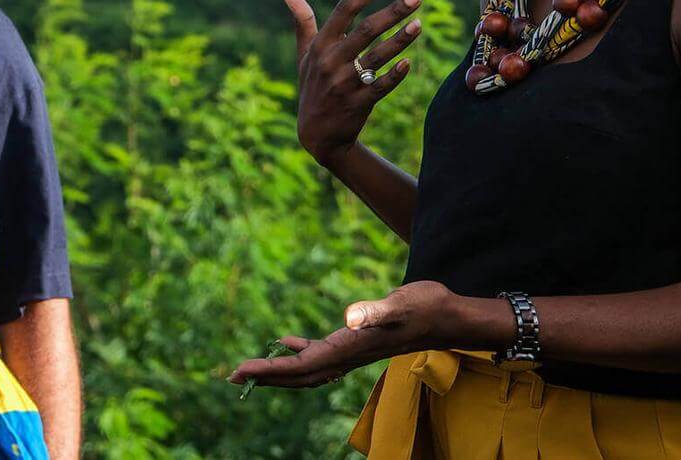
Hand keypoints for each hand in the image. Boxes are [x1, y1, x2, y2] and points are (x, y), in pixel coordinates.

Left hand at [227, 281, 457, 388]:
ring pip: (307, 370)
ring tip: (250, 369)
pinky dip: (297, 353)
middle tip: (233, 377)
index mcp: (350, 348)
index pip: (302, 365)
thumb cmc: (426, 307)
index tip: (241, 371)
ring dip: (278, 371)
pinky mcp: (356, 344)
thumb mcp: (401, 303)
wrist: (447, 317)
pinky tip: (285, 341)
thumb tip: (348, 318)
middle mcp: (348, 356)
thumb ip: (375, 310)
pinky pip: (318, 356)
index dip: (270, 370)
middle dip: (266, 377)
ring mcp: (352, 353)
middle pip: (299, 375)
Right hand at [282, 0, 423, 168]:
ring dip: (399, 40)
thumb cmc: (312, 87)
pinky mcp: (357, 103)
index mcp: (320, 45)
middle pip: (365, 30)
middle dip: (393, 12)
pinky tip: (408, 62)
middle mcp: (331, 61)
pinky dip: (394, 75)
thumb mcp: (304, 56)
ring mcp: (344, 83)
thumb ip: (302, 22)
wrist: (317, 135)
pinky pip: (379, 86)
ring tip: (419, 24)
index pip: (345, 9)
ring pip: (376, 57)